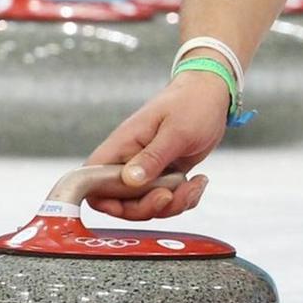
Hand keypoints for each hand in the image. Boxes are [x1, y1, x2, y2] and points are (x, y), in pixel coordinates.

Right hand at [82, 72, 228, 220]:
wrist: (212, 94)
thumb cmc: (191, 103)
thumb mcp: (176, 131)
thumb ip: (152, 157)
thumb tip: (129, 180)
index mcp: (122, 146)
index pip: (91, 183)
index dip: (104, 200)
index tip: (133, 201)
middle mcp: (128, 161)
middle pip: (119, 203)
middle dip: (147, 208)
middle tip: (170, 195)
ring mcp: (146, 170)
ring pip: (145, 205)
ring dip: (171, 205)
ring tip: (193, 185)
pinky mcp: (163, 175)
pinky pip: (165, 201)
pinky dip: (183, 199)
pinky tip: (198, 182)